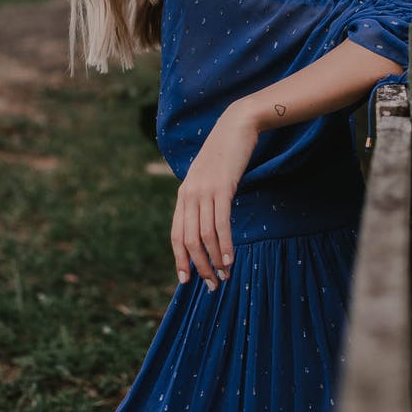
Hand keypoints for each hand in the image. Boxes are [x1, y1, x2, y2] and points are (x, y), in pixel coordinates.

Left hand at [171, 101, 257, 289]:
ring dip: (214, 260)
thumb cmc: (225, 155)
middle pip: (188, 240)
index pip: (176, 235)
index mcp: (183, 195)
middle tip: (212, 285)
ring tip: (224, 276)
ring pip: (204, 236)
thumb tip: (208, 226)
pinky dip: (225, 245)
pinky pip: (220, 223)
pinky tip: (230, 259)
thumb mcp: (209, 179)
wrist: (236, 125)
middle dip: (199, 266)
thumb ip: (205, 200)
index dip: (180, 259)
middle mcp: (189, 195)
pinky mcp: (221, 188)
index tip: (186, 280)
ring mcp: (204, 191)